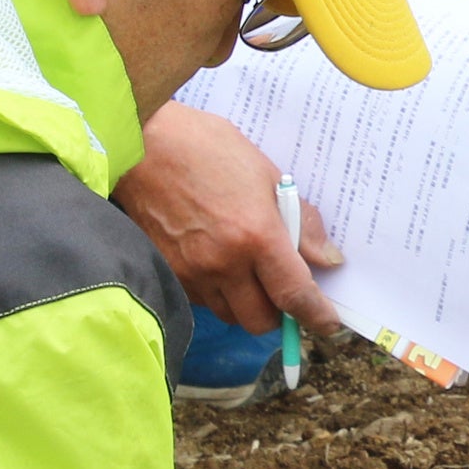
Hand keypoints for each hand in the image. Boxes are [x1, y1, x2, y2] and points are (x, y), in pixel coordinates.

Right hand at [115, 102, 341, 333]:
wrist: (141, 145)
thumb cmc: (207, 148)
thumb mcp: (265, 174)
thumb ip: (301, 222)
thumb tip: (327, 259)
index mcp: (255, 235)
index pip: (294, 295)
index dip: (316, 316)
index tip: (327, 323)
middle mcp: (223, 263)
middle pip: (260, 321)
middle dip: (277, 312)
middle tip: (281, 286)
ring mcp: (192, 273)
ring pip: (230, 315)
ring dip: (246, 303)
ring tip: (245, 267)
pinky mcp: (168, 273)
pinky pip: (203, 300)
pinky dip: (218, 292)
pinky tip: (216, 260)